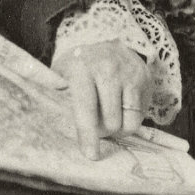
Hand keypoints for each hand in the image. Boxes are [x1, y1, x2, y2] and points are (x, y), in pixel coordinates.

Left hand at [52, 40, 153, 159]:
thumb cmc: (78, 66)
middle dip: (102, 132)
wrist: (105, 41)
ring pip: (129, 123)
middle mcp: (109, 70)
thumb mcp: (61, 74)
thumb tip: (49, 120)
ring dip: (118, 129)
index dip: (88, 134)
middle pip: (111, 122)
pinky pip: (140, 116)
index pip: (86, 108)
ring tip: (108, 118)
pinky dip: (130, 120)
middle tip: (95, 127)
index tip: (90, 154)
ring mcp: (130, 75)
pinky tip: (120, 109)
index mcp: (83, 68)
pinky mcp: (146, 80)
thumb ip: (55, 95)